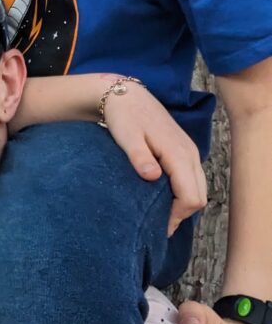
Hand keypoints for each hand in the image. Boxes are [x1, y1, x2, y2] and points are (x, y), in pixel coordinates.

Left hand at [102, 83, 206, 235]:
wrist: (127, 96)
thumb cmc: (125, 117)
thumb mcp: (127, 137)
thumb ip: (140, 157)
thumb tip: (152, 177)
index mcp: (178, 154)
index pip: (191, 197)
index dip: (177, 216)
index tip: (158, 227)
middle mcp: (190, 154)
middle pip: (199, 196)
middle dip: (182, 214)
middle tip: (159, 225)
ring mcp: (190, 151)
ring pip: (199, 188)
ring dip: (184, 203)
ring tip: (161, 214)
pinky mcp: (185, 150)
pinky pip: (192, 178)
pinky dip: (184, 191)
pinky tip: (164, 196)